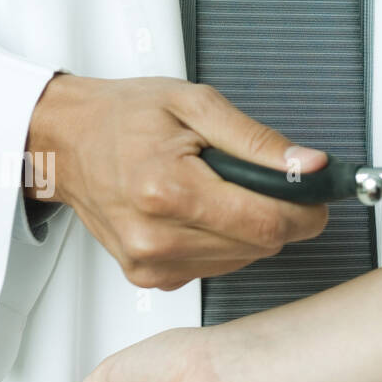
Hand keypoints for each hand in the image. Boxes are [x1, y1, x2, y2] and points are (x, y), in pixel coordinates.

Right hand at [27, 74, 330, 288]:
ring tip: (216, 191)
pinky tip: (197, 213)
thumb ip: (258, 140)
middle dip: (275, 215)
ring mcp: (151, 262)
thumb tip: (309, 166)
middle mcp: (157, 236)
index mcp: (170, 190)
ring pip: (242, 260)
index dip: (305, 212)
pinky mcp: (149, 277)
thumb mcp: (196, 105)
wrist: (66, 142)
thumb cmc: (123, 118)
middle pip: (260, 245)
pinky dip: (219, 242)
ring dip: (246, 229)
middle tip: (261, 183)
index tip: (315, 198)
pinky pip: (214, 268)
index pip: (268, 223)